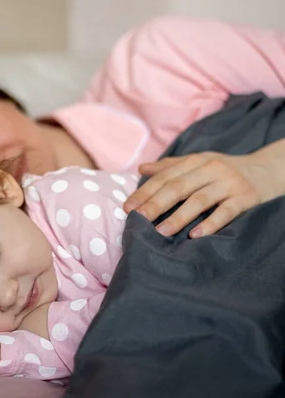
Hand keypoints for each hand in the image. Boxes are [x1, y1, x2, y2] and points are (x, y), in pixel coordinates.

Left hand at [124, 145, 284, 237]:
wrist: (269, 171)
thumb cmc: (226, 170)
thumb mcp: (200, 163)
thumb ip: (171, 166)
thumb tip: (142, 168)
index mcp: (196, 161)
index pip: (166, 176)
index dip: (145, 191)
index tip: (128, 207)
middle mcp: (211, 169)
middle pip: (178, 186)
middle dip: (156, 204)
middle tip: (138, 220)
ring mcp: (229, 183)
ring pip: (199, 200)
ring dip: (179, 217)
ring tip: (161, 232)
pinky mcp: (246, 198)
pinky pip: (226, 212)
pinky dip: (211, 223)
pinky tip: (195, 235)